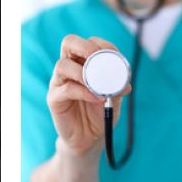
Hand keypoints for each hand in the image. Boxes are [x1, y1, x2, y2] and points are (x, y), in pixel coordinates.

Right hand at [47, 35, 130, 155]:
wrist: (90, 138)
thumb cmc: (100, 114)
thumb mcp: (114, 100)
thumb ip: (118, 89)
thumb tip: (126, 83)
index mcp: (83, 63)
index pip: (88, 42)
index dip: (102, 44)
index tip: (116, 56)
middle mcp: (69, 69)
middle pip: (68, 43)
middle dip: (85, 47)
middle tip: (99, 59)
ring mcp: (59, 83)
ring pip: (63, 65)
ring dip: (83, 72)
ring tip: (98, 85)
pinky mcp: (54, 99)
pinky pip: (66, 89)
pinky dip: (84, 92)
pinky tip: (97, 98)